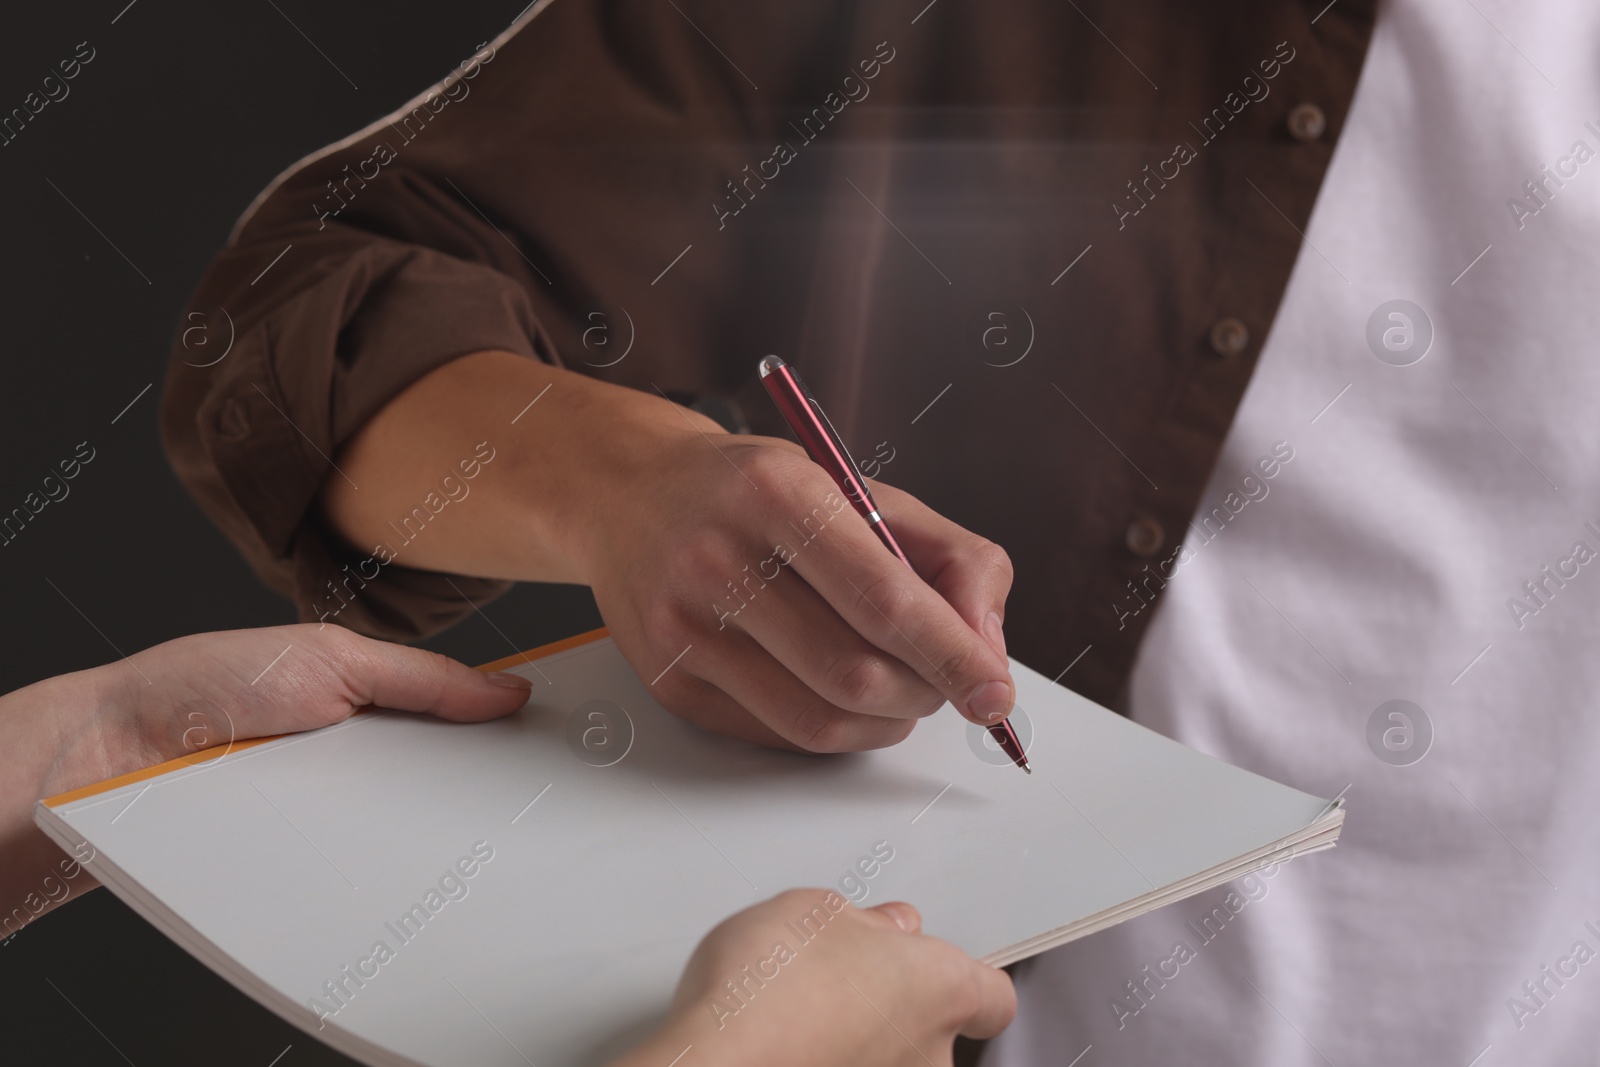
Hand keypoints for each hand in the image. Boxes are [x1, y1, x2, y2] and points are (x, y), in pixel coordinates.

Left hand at [0, 623, 530, 927]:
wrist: (119, 750)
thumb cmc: (211, 683)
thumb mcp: (332, 657)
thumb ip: (423, 677)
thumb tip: (510, 690)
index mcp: (377, 702)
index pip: (462, 721)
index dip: (509, 730)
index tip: (563, 739)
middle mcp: (364, 762)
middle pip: (447, 784)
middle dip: (490, 790)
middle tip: (543, 796)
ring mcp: (340, 814)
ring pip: (413, 832)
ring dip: (443, 832)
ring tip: (490, 833)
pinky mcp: (312, 859)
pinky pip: (367, 868)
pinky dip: (392, 868)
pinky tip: (419, 865)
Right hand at [588, 428, 1017, 751]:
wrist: (630, 494)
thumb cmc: (760, 492)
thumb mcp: (861, 488)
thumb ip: (949, 557)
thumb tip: (988, 650)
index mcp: (778, 494)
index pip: (885, 600)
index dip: (953, 656)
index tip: (994, 692)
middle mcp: (718, 560)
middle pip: (854, 674)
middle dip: (924, 692)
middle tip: (944, 681)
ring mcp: (685, 629)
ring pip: (818, 721)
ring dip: (886, 722)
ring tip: (898, 689)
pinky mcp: (670, 683)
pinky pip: (778, 735)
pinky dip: (834, 729)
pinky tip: (839, 692)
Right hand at [615, 889, 1014, 1066]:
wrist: (717, 1064)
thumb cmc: (766, 991)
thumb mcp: (814, 910)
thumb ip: (863, 922)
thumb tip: (875, 931)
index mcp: (940, 989)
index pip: (992, 995)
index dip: (962, 979)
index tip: (929, 967)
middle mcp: (932, 1057)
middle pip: (934, 1033)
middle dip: (892, 1008)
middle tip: (838, 981)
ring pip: (889, 1065)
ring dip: (859, 1047)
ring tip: (800, 1021)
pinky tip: (788, 1053)